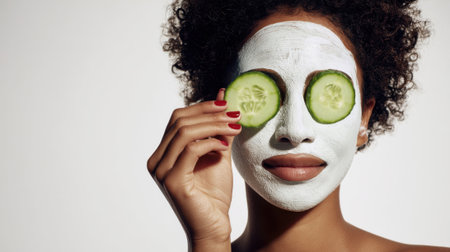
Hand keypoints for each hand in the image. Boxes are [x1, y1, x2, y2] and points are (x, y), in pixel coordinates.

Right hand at [147, 89, 240, 250]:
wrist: (214, 225)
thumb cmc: (214, 194)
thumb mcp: (217, 153)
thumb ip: (217, 129)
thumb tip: (223, 97)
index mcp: (164, 153)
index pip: (177, 118)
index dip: (201, 108)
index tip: (226, 104)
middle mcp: (157, 160)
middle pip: (180, 122)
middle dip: (210, 115)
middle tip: (234, 115)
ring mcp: (162, 171)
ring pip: (184, 133)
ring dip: (214, 126)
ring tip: (234, 128)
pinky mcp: (172, 181)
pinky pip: (190, 150)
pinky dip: (210, 143)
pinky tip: (225, 147)